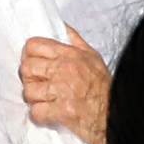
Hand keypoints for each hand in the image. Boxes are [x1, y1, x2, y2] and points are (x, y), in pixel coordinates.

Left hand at [18, 24, 111, 141]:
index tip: (32, 64)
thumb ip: (75, 41)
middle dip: (29, 78)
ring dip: (34, 99)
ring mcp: (62, 91)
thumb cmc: (106, 88)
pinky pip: (36, 112)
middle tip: (37, 85)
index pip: (33, 46)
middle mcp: (64, 69)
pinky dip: (39, 116)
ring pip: (29, 91)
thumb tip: (62, 27)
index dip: (28, 55)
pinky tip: (48, 114)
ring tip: (43, 101)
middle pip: (26, 68)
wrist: (117, 114)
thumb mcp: (93, 57)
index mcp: (69, 54)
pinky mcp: (63, 111)